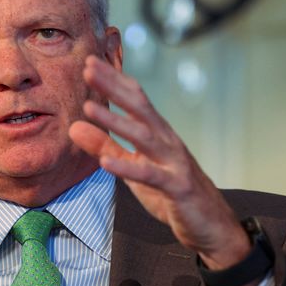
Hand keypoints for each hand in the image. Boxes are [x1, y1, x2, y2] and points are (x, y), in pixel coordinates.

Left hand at [69, 57, 255, 285]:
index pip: (134, 98)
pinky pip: (150, 176)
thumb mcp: (132, 167)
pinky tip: (106, 164)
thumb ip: (105, 146)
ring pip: (143, 136)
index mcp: (156, 133)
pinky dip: (127, 168)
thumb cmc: (170, 191)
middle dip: (113, 86)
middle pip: (139, 107)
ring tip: (89, 108)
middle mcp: (166, 140)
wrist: (210, 224)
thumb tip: (75, 126)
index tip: (90, 61)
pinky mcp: (176, 187)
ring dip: (115, 121)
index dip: (113, 79)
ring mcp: (173, 162)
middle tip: (88, 67)